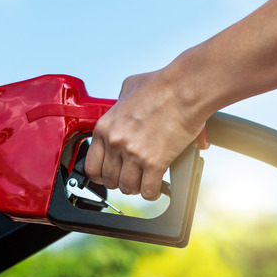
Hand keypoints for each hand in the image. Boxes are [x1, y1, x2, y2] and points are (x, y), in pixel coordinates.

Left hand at [84, 69, 205, 199]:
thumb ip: (119, 102)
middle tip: (131, 177)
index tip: (109, 175)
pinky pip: (148, 191)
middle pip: (110, 180)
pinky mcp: (155, 162)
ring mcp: (134, 154)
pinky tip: (157, 186)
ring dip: (136, 188)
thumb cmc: (161, 85)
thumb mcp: (128, 89)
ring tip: (144, 182)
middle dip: (120, 181)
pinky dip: (153, 192)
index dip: (101, 175)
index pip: (91, 166)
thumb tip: (123, 105)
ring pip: (127, 188)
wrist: (185, 89)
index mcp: (105, 127)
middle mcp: (115, 142)